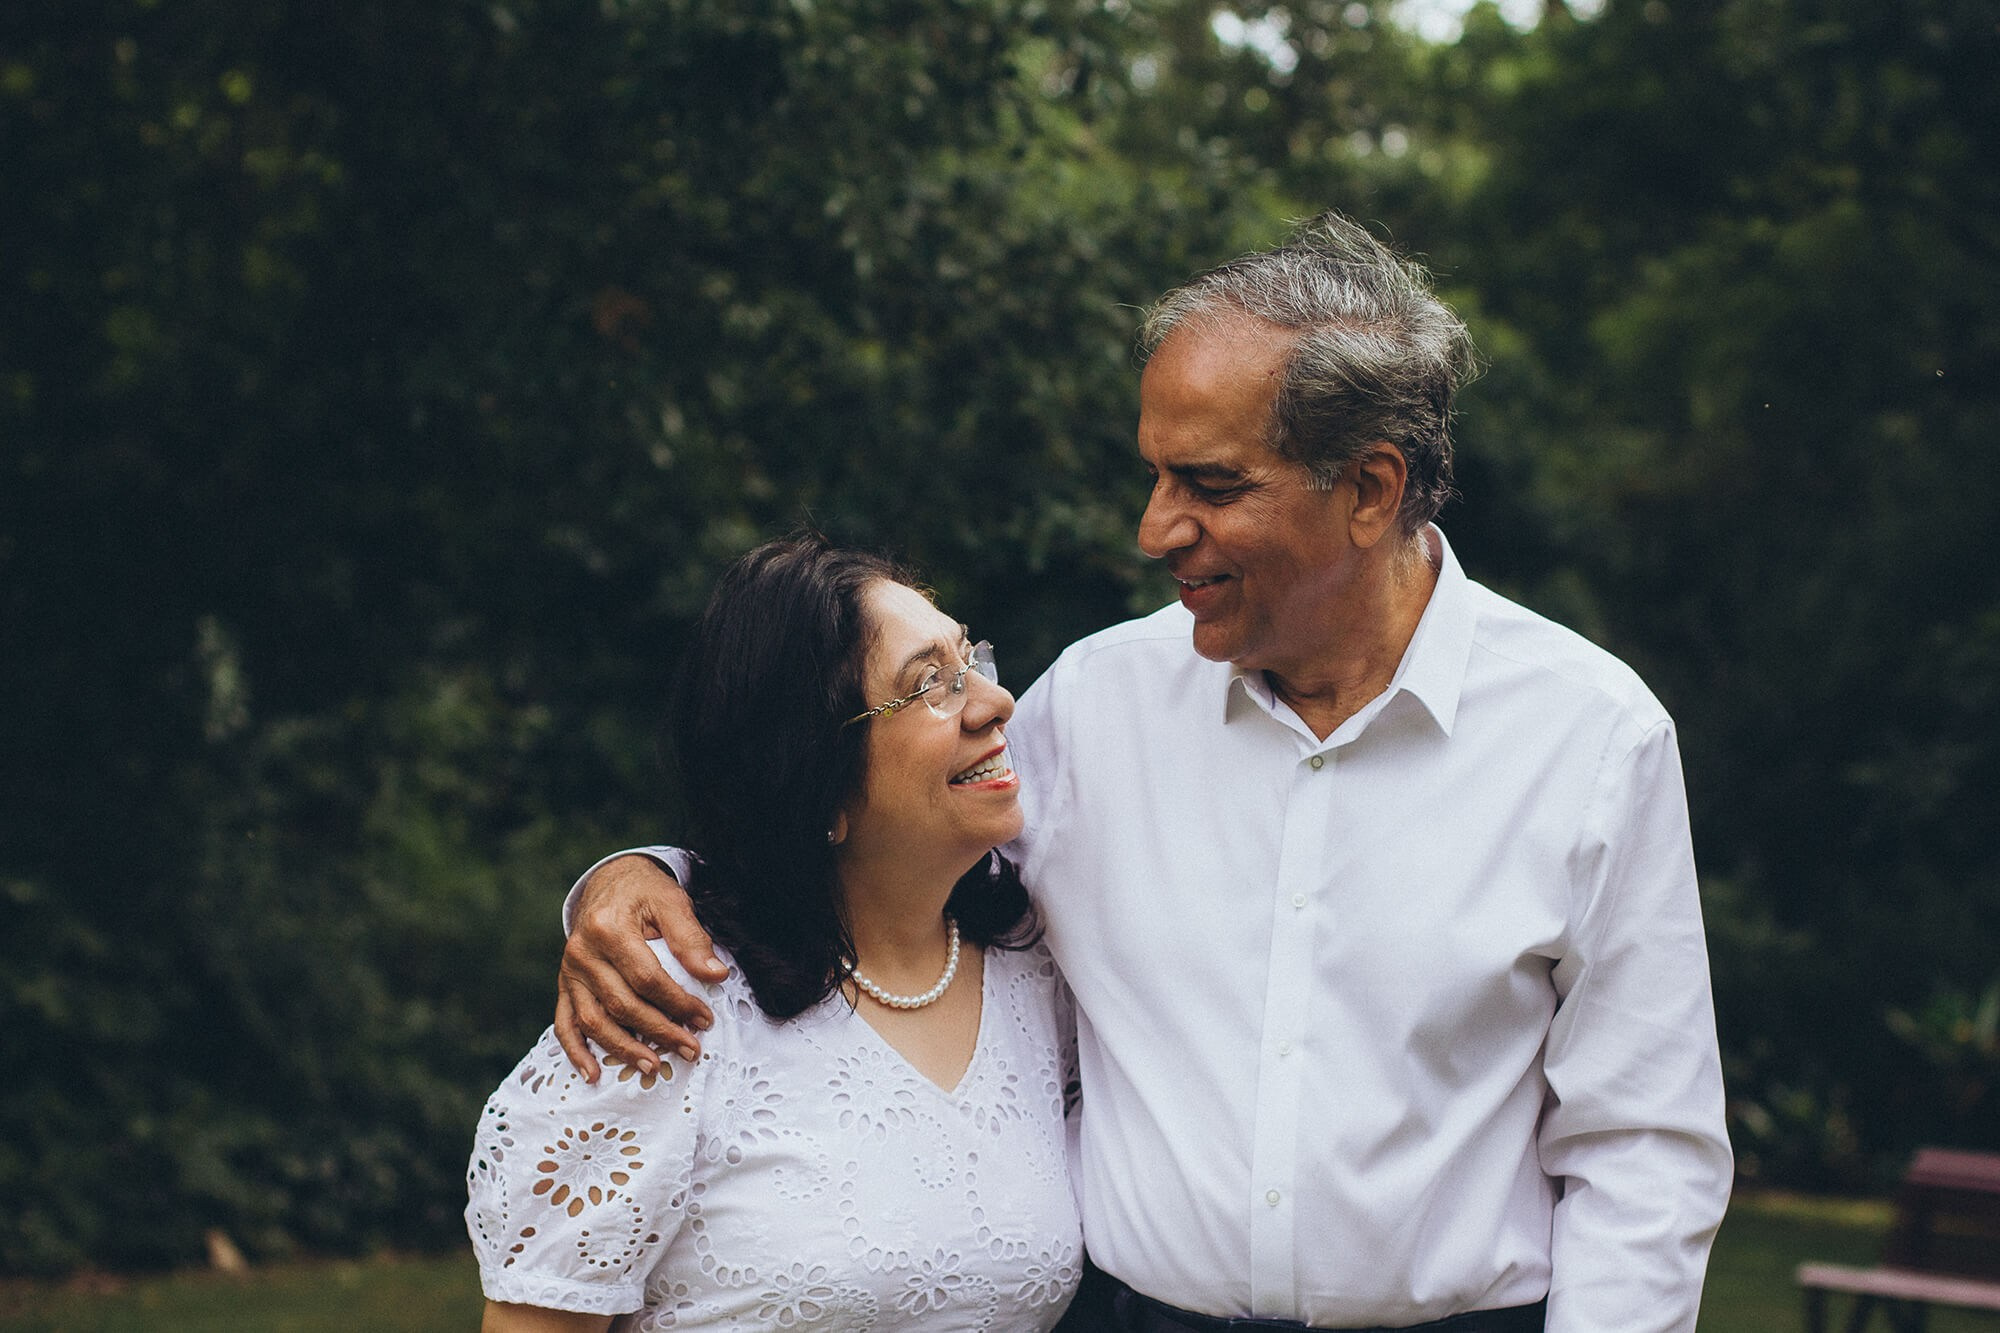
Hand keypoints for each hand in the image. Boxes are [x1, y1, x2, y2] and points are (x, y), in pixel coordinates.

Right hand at [554, 854, 728, 1081]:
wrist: (610, 882)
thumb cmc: (644, 893)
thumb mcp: (671, 901)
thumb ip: (691, 938)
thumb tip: (716, 975)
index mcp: (609, 928)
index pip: (647, 978)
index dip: (678, 1003)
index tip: (705, 1019)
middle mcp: (582, 952)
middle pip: (622, 1004)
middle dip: (658, 1032)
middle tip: (690, 1049)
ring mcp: (570, 972)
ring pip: (593, 1020)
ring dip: (623, 1049)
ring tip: (653, 1066)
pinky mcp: (565, 985)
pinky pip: (565, 1023)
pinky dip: (576, 1052)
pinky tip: (594, 1073)